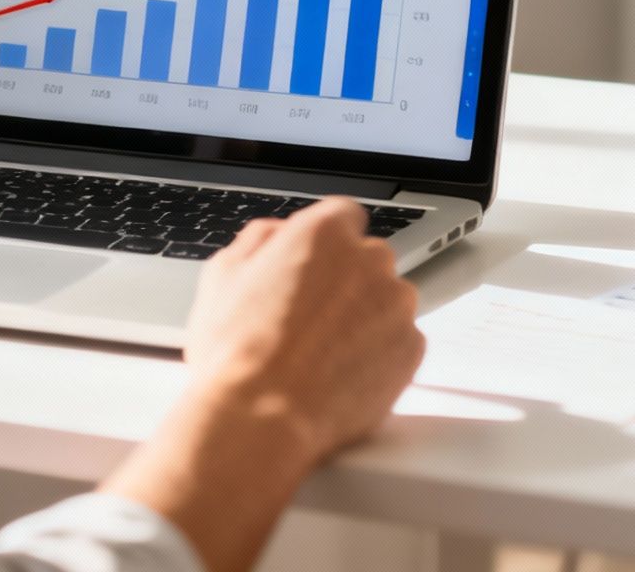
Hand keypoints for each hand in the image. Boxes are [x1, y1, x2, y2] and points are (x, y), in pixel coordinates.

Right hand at [100, 199, 423, 571]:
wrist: (260, 419)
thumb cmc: (236, 353)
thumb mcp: (223, 276)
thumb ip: (259, 241)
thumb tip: (276, 235)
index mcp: (323, 233)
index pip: (343, 216)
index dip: (325, 243)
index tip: (315, 265)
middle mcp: (369, 261)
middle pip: (367, 259)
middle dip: (346, 281)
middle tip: (310, 317)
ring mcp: (396, 306)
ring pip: (387, 300)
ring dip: (366, 317)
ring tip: (324, 353)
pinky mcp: (411, 349)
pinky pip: (400, 341)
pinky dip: (380, 353)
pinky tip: (342, 373)